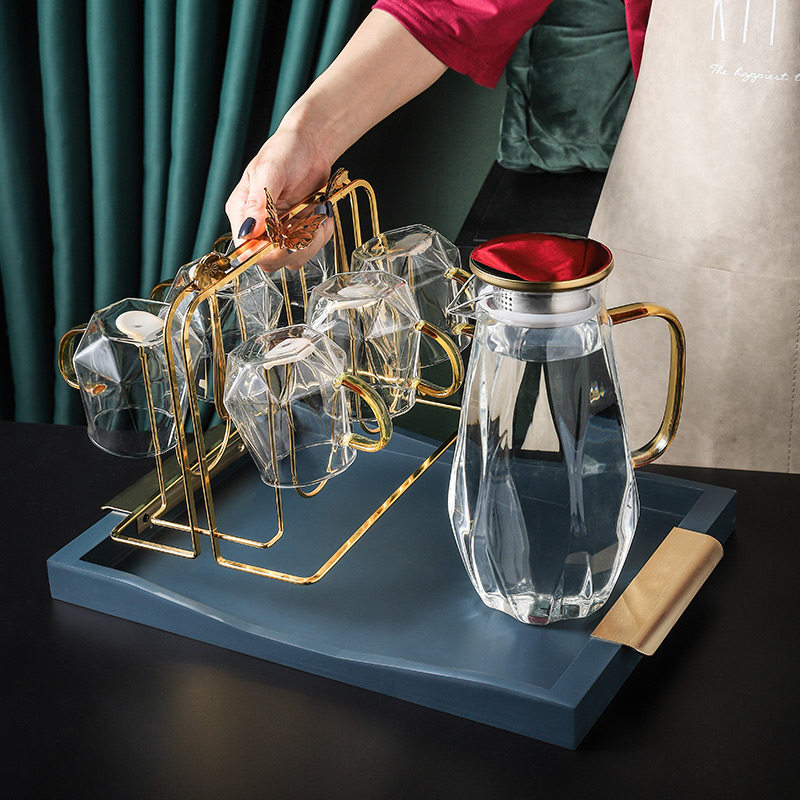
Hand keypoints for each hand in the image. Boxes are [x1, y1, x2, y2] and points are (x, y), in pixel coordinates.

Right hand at [225, 125, 334, 270]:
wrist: (312, 146)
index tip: (284, 240)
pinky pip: (310, 248)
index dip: (264, 253)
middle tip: (306, 223)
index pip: (245, 250)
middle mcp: (259, 228)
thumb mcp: (270, 170)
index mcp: (242, 213)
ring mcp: (280, 233)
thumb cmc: (285, 150)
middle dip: (292, 247)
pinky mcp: (298, 233)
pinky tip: (320, 214)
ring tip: (316, 213)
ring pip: (293, 259)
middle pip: (270, 261)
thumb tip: (248, 230)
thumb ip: (259, 202)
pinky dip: (321, 234)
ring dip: (311, 240)